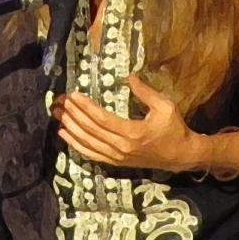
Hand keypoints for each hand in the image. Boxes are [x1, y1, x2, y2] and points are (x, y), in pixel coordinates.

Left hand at [51, 74, 204, 171]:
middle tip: (60, 101)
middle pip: (91, 130)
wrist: (181, 156)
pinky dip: (76, 145)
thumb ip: (146, 92)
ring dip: (71, 128)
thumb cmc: (174, 129)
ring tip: (57, 114)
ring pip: (88, 143)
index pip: (102, 119)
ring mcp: (117, 158)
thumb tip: (129, 76)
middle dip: (73, 114)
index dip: (85, 107)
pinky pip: (91, 155)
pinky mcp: (116, 163)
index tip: (73, 95)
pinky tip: (65, 134)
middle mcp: (121, 148)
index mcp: (133, 133)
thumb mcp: (165, 107)